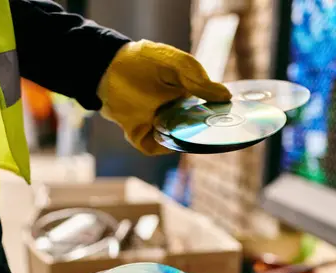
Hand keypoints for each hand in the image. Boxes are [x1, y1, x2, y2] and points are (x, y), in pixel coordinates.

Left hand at [97, 39, 230, 154]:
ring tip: (187, 134)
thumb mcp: (175, 65)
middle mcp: (175, 116)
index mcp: (188, 98)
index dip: (217, 119)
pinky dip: (160, 145)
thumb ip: (198, 79)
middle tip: (211, 134)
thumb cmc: (143, 61)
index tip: (228, 121)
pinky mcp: (141, 137)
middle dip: (203, 135)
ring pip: (176, 142)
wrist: (107, 69)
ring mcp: (158, 128)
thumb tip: (225, 96)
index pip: (208, 113)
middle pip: (195, 133)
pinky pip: (155, 148)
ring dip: (182, 140)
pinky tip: (164, 136)